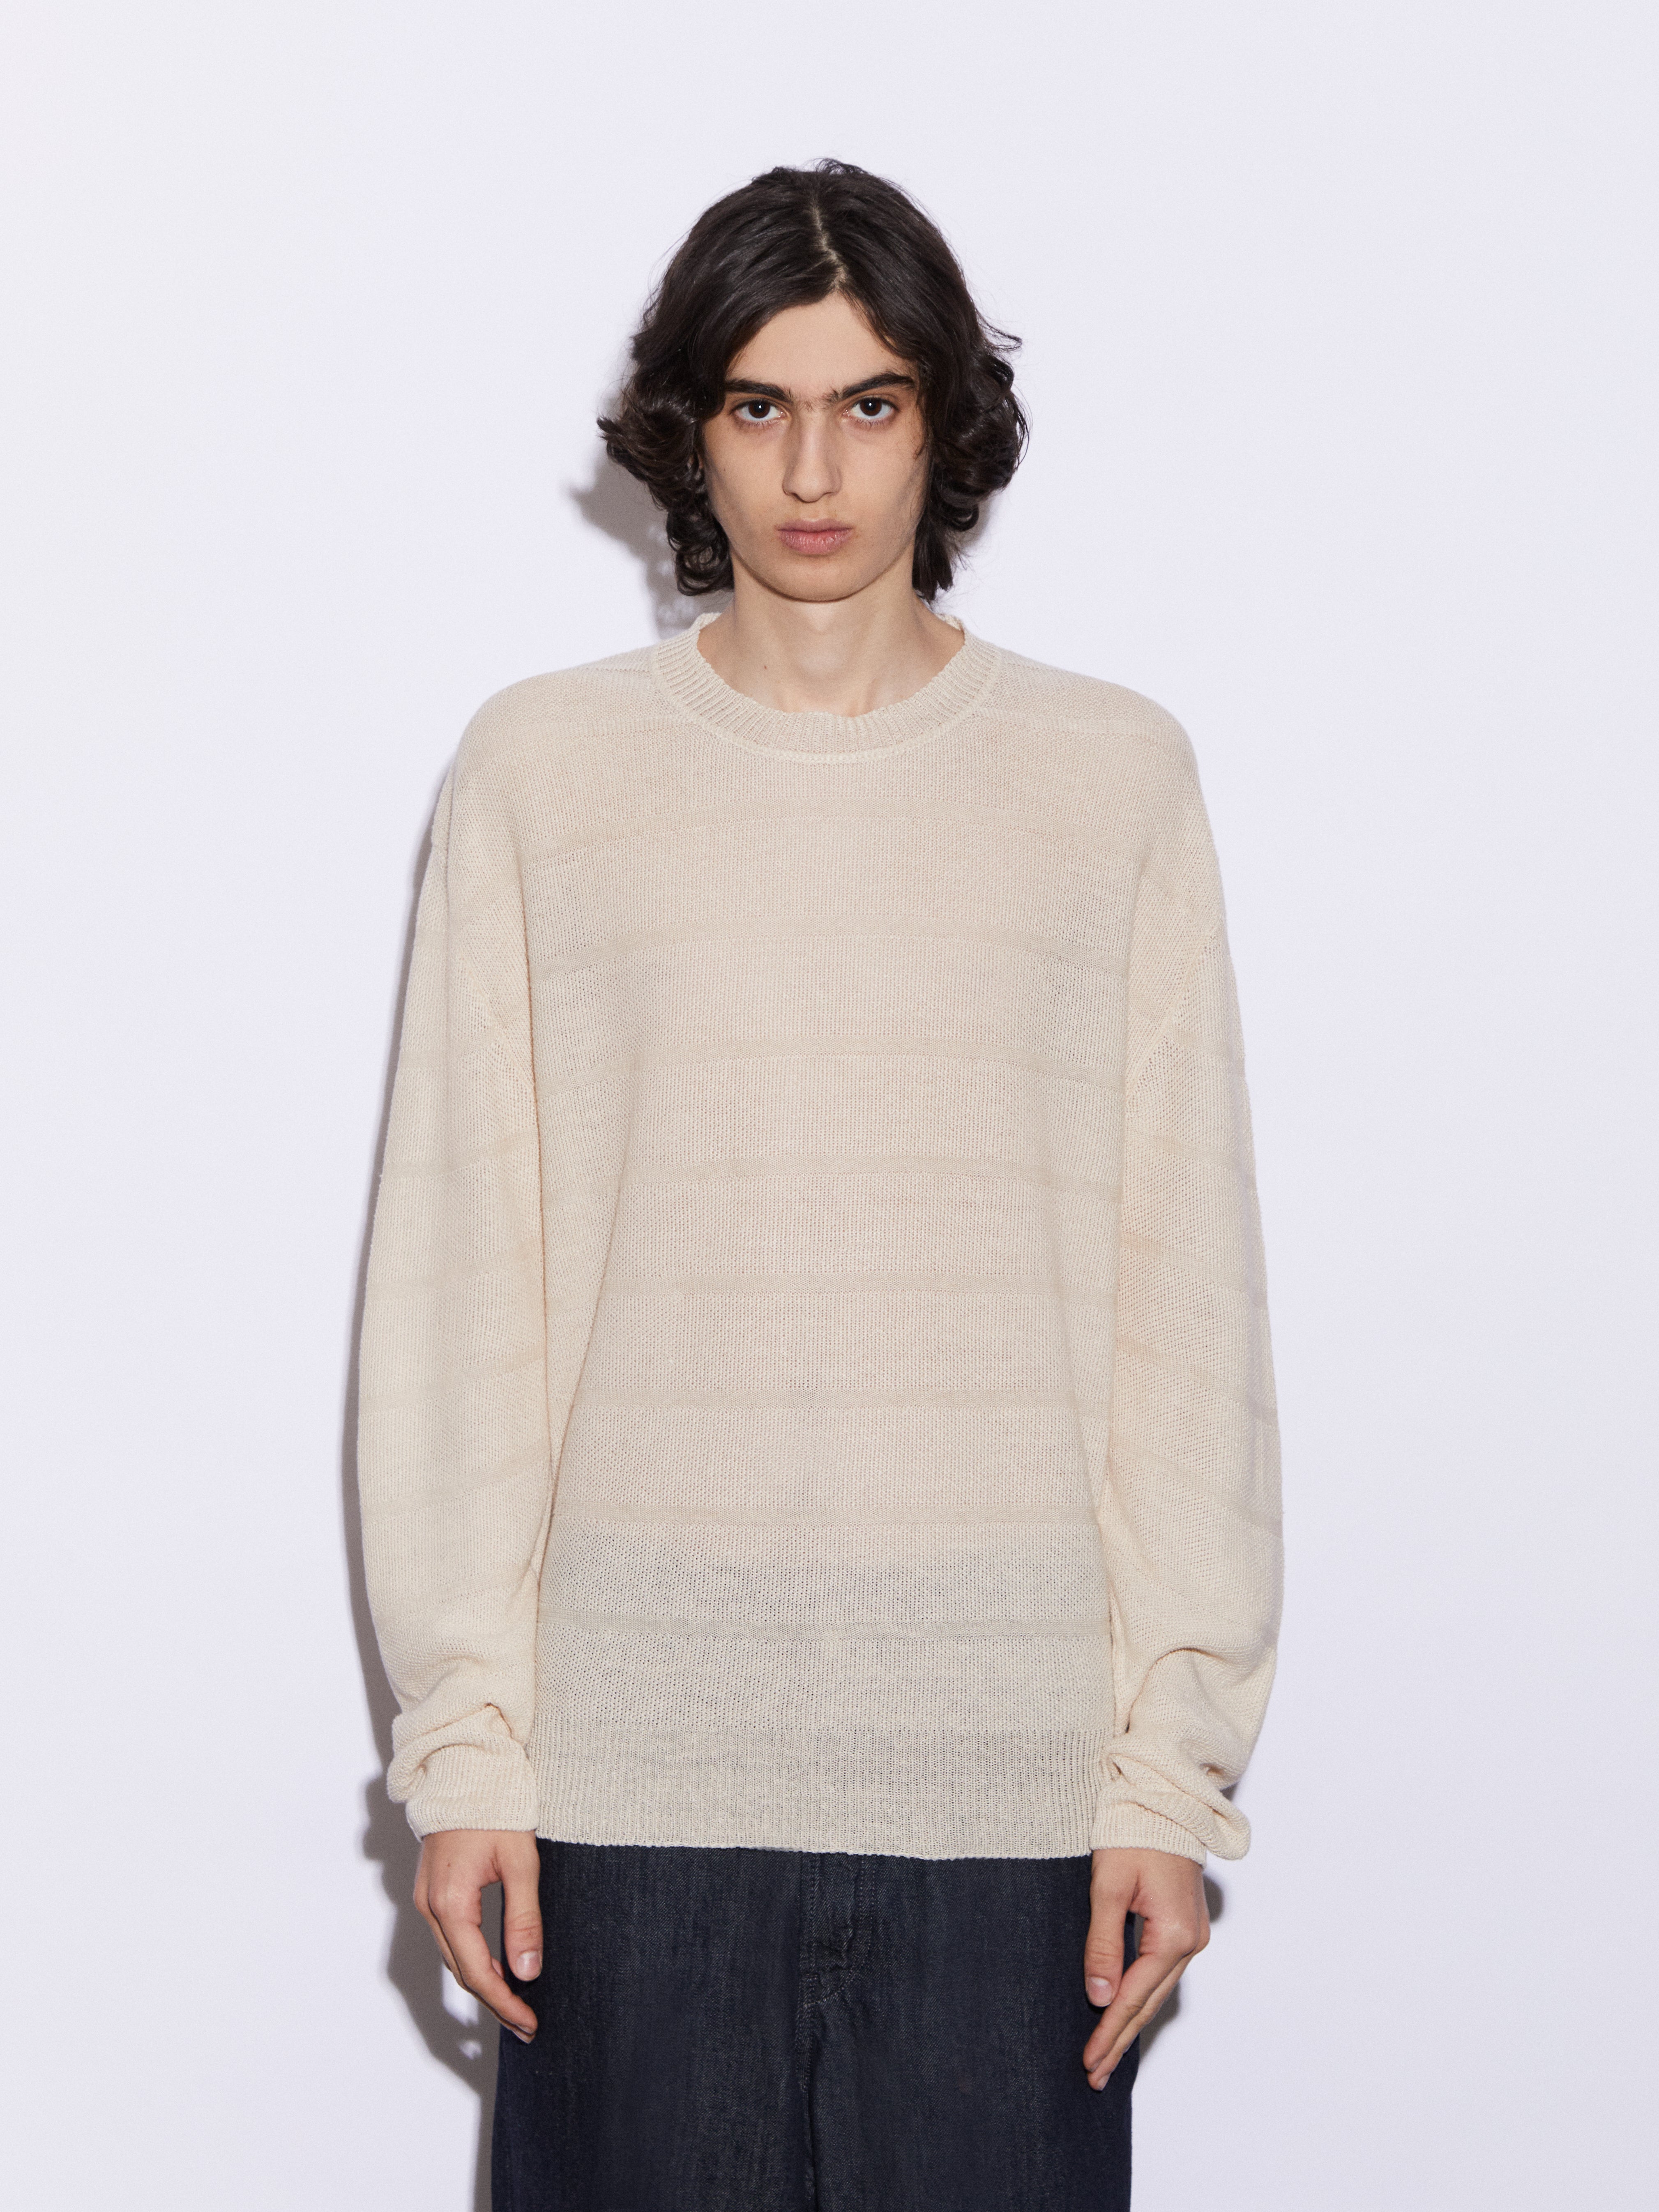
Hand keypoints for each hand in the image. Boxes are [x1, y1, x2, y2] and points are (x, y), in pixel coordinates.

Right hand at [415, 1828, 543, 2042]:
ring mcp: (427, 1900)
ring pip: (455, 1958)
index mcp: (450, 1903)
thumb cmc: (495, 1809)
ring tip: (517, 2005)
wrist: (464, 1771)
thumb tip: (528, 1972)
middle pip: (462, 1971)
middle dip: (495, 2002)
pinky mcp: (433, 1892)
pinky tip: (497, 1967)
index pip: (478, 1971)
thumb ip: (524, 1919)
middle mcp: (431, 1907)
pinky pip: (451, 1938)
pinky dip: (473, 1959)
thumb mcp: (520, 1863)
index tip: (529, 2024)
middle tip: (527, 2025)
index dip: (504, 2003)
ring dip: (484, 1983)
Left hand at [1081, 1846, 1208, 2088]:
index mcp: (1173, 1933)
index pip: (1134, 1996)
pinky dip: (1142, 1996)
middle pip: (1149, 2002)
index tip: (1089, 2061)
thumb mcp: (1108, 1888)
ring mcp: (1192, 1935)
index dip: (1109, 2031)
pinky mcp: (1186, 1926)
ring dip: (1131, 2022)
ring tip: (1107, 2055)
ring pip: (1157, 1990)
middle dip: (1120, 2039)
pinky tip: (1127, 2013)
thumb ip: (1103, 1944)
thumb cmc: (1133, 1834)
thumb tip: (1100, 1997)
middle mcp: (1190, 1940)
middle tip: (1095, 2075)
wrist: (1163, 1802)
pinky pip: (1161, 1972)